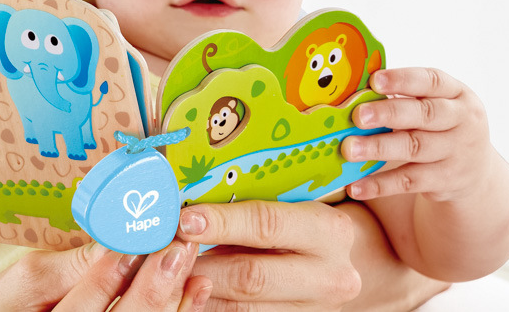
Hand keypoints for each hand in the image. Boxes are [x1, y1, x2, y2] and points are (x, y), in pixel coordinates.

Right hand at [0, 240, 210, 311]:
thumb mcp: (22, 284)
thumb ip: (67, 266)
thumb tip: (111, 241)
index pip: (86, 304)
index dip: (114, 273)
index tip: (139, 239)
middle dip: (154, 286)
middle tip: (177, 249)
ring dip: (175, 304)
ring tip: (192, 268)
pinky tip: (195, 293)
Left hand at [176, 200, 361, 309]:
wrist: (341, 264)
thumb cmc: (305, 225)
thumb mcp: (294, 206)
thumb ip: (250, 208)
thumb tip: (190, 208)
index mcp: (328, 231)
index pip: (266, 224)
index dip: (221, 222)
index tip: (184, 221)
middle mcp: (328, 276)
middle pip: (251, 275)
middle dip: (202, 264)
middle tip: (167, 253)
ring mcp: (313, 310)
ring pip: (243, 308)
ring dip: (200, 290)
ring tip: (172, 274)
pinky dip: (213, 306)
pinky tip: (192, 293)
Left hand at [342, 67, 495, 201]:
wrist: (476, 171)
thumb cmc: (442, 126)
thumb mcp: (437, 105)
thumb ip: (406, 97)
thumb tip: (358, 92)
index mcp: (458, 94)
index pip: (432, 81)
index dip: (402, 80)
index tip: (375, 80)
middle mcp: (463, 121)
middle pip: (424, 114)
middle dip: (388, 113)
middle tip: (358, 115)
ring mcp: (457, 153)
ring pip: (414, 148)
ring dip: (379, 148)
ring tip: (349, 149)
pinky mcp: (446, 181)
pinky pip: (409, 182)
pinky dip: (380, 184)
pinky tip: (356, 186)